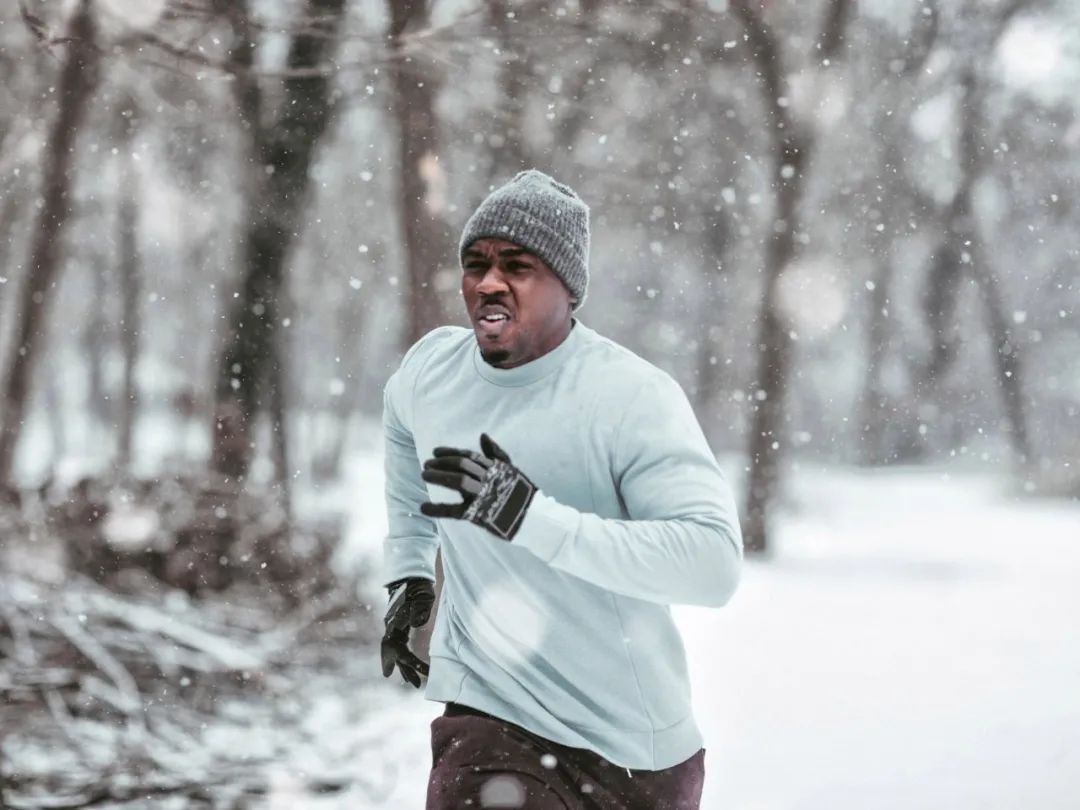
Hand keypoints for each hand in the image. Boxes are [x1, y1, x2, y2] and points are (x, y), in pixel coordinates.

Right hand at [381, 577, 433, 687]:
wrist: (411, 577)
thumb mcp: (422, 596)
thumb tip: (417, 623)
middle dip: (403, 669)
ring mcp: (393, 628)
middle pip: (392, 654)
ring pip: (394, 652)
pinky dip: (403, 658)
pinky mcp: (399, 627)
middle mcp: (391, 628)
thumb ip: (419, 608)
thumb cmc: (418, 588)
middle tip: (416, 684)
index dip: (410, 661)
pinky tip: (410, 666)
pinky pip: (399, 647)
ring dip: (403, 667)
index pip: (397, 648)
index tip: (425, 671)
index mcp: (393, 623)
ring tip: (414, 682)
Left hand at [420, 433, 536, 540]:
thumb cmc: (520, 492)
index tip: (435, 451)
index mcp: (495, 468)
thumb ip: (496, 453)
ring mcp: (484, 496)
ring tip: (424, 475)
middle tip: (427, 464)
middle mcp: (489, 479)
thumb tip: (483, 435)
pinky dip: (437, 509)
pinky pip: (455, 511)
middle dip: (441, 463)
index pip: (469, 456)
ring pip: (458, 482)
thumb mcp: (510, 469)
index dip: (450, 452)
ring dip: (439, 476)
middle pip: (461, 466)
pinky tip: (423, 507)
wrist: (532, 518)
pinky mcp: (479, 515)